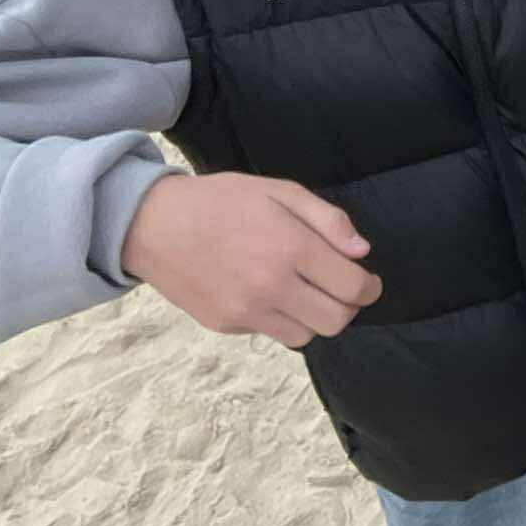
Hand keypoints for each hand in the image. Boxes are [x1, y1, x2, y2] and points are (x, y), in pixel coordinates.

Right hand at [120, 172, 381, 348]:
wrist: (154, 224)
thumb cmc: (221, 201)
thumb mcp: (280, 190)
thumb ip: (328, 220)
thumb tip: (361, 251)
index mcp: (290, 247)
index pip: (352, 286)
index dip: (370, 287)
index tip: (370, 282)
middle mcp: (270, 285)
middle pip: (335, 321)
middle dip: (350, 308)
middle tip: (345, 291)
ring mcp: (245, 310)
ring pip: (306, 335)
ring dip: (316, 317)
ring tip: (308, 292)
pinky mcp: (225, 325)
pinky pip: (271, 333)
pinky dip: (283, 320)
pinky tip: (272, 293)